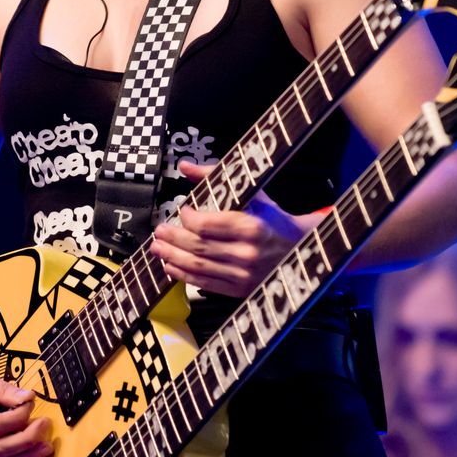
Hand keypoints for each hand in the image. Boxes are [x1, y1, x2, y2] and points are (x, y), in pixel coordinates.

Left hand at [152, 160, 313, 296]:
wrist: (299, 248)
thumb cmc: (272, 219)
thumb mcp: (252, 193)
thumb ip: (216, 177)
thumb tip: (184, 166)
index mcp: (252, 227)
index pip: (207, 225)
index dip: (188, 218)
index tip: (182, 210)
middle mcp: (247, 253)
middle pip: (198, 247)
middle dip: (173, 238)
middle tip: (159, 231)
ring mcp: (244, 275)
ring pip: (198, 267)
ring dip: (172, 257)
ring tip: (158, 248)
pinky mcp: (240, 290)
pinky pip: (205, 284)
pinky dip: (183, 275)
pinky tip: (170, 266)